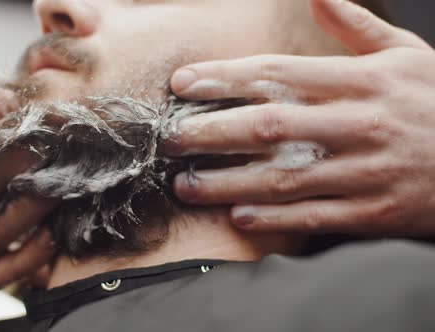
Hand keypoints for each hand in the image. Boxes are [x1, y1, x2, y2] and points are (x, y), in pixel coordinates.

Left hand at [167, 0, 434, 235]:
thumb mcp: (405, 54)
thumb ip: (356, 27)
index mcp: (360, 81)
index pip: (277, 74)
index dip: (224, 79)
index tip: (182, 85)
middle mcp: (357, 124)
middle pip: (268, 126)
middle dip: (210, 133)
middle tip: (170, 139)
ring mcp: (365, 171)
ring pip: (283, 177)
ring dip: (227, 182)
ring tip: (186, 185)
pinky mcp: (374, 211)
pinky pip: (314, 215)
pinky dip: (273, 217)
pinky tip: (238, 216)